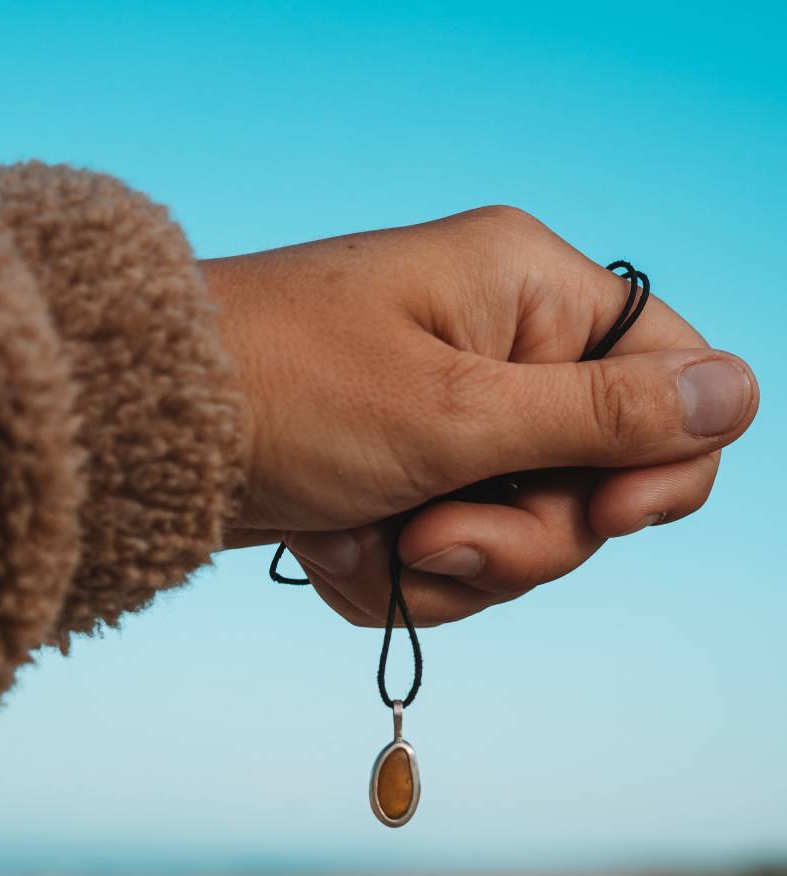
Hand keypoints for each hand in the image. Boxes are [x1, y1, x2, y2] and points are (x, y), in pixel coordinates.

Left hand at [201, 206, 757, 625]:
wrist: (150, 433)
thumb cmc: (288, 393)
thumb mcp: (459, 413)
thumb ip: (606, 415)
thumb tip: (738, 393)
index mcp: (531, 296)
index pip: (670, 380)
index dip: (661, 467)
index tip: (608, 518)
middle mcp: (504, 351)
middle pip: (594, 484)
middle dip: (516, 538)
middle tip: (433, 532)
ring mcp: (455, 420)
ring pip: (520, 537)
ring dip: (446, 567)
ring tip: (366, 540)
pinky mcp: (411, 475)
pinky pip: (451, 558)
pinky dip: (397, 577)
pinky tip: (337, 548)